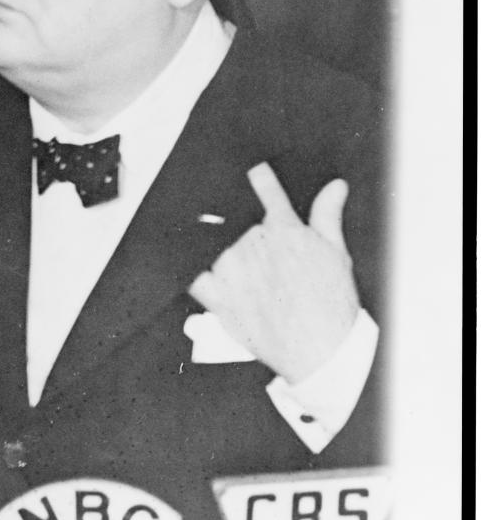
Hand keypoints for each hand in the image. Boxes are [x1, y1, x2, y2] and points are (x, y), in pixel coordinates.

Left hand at [189, 162, 359, 383]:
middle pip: (234, 218)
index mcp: (282, 229)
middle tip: (234, 225)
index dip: (258, 177)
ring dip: (210, 237)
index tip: (250, 170)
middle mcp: (252, 243)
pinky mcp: (219, 297)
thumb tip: (335, 185)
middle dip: (235, 218)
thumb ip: (327, 215)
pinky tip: (183, 260)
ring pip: (212, 241)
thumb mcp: (335, 252)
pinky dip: (187, 267)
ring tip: (209, 240)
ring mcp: (233, 270)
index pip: (266, 191)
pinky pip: (193, 276)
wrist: (321, 349)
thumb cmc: (331, 303)